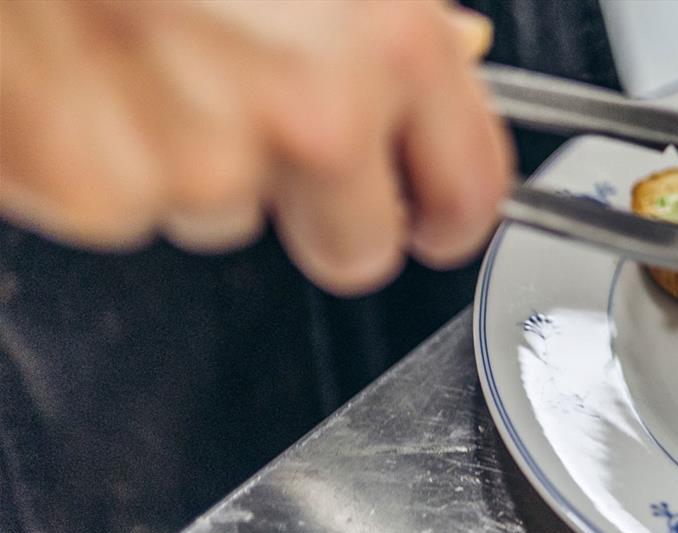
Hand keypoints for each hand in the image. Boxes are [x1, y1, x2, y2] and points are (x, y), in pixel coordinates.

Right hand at [0, 1, 511, 295]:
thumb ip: (394, 10)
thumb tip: (455, 49)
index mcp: (392, 44)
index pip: (468, 188)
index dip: (451, 214)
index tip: (436, 220)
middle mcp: (316, 115)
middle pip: (355, 245)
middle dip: (323, 214)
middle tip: (267, 136)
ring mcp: (208, 165)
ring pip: (227, 217)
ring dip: (197, 162)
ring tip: (150, 52)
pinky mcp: (102, 190)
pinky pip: (125, 208)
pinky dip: (103, 157)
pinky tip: (90, 74)